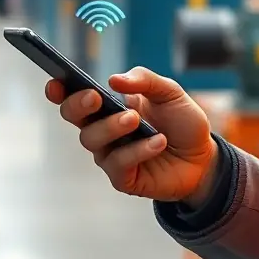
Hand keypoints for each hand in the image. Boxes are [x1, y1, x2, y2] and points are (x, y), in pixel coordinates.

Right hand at [46, 66, 218, 204]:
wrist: (203, 157)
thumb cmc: (181, 122)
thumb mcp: (170, 92)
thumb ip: (144, 81)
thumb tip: (113, 80)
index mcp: (109, 107)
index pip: (76, 98)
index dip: (60, 91)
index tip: (55, 83)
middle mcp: (104, 131)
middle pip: (74, 118)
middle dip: (78, 106)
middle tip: (95, 98)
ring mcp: (111, 155)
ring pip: (93, 141)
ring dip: (112, 127)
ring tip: (135, 119)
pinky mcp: (123, 178)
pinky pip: (118, 164)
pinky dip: (137, 151)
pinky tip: (158, 142)